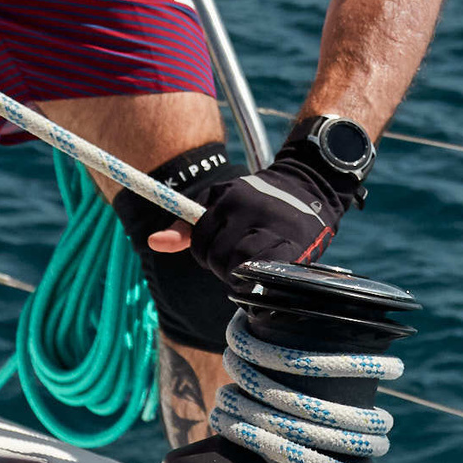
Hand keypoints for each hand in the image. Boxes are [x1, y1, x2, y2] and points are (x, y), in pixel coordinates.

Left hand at [152, 156, 355, 283]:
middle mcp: (249, 212)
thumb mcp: (217, 201)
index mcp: (228, 201)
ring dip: (237, 274)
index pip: (199, 240)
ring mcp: (273, 228)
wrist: (309, 185)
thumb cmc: (255, 198)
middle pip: (217, 256)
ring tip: (246, 268)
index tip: (214, 249)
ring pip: (239, 266)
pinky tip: (262, 273)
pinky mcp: (295, 245)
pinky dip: (260, 277)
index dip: (202, 251)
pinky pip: (267, 271)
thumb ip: (185, 225)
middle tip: (231, 261)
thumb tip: (154, 242)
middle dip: (219, 264)